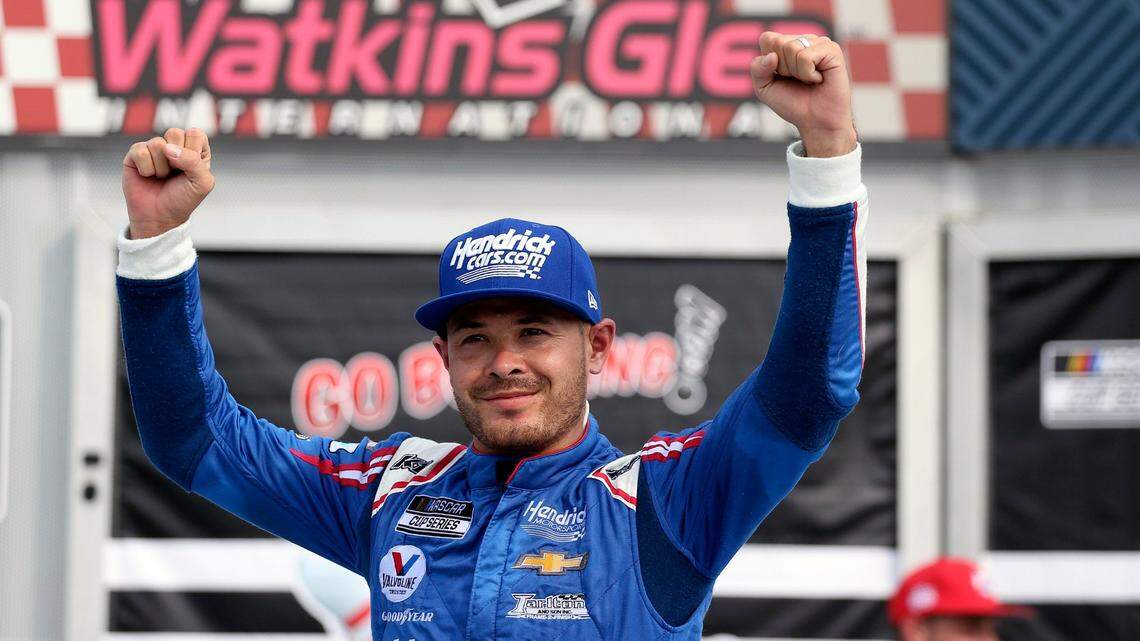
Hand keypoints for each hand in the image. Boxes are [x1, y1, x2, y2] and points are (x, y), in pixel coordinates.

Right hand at [122, 127, 214, 238]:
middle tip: (175, 173)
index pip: (195, 134)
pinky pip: (140, 151)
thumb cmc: (183, 199)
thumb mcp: (202, 183)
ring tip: (161, 177)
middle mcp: (175, 145)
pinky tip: (148, 176)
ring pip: (157, 144)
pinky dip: (146, 169)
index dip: (193, 152)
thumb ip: (194, 161)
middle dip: (176, 159)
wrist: (159, 217)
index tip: (191, 170)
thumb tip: (167, 148)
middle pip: (174, 133)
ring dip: (161, 168)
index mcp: (195, 149)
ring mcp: (154, 148)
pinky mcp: (136, 153)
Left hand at [750, 32, 856, 157]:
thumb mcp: (764, 88)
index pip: (767, 39)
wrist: (815, 122)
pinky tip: (818, 79)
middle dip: (782, 68)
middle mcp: (804, 40)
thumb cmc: (792, 103)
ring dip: (796, 72)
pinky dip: (808, 74)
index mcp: (788, 44)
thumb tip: (771, 56)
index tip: (781, 76)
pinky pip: (806, 56)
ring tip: (809, 80)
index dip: (768, 63)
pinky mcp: (832, 50)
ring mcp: (819, 43)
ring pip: (792, 48)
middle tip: (797, 80)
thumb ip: (757, 69)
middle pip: (778, 43)